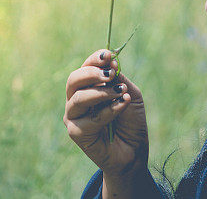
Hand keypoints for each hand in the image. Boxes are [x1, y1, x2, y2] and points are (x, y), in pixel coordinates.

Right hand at [64, 49, 148, 176]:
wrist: (133, 151)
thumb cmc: (130, 122)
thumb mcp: (129, 94)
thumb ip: (119, 79)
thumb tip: (111, 63)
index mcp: (86, 87)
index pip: (85, 68)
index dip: (95, 59)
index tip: (109, 55)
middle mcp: (76, 100)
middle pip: (73, 80)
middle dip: (91, 73)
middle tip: (110, 74)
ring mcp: (73, 116)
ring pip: (78, 98)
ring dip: (101, 93)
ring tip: (120, 92)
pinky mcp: (75, 133)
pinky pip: (90, 118)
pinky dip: (108, 111)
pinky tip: (121, 106)